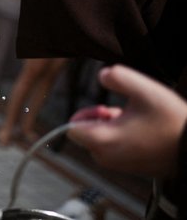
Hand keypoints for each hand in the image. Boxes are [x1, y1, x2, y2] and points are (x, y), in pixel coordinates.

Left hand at [68, 64, 186, 177]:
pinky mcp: (130, 168)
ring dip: (112, 128)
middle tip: (122, 112)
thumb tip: (101, 76)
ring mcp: (118, 165)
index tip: (105, 108)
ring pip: (100, 142)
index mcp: (102, 141)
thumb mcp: (144, 89)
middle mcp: (106, 158)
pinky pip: (115, 150)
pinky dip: (122, 138)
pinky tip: (142, 131)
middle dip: (99, 120)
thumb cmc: (172, 121)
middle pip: (85, 134)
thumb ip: (117, 77)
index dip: (86, 113)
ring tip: (136, 121)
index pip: (71, 128)